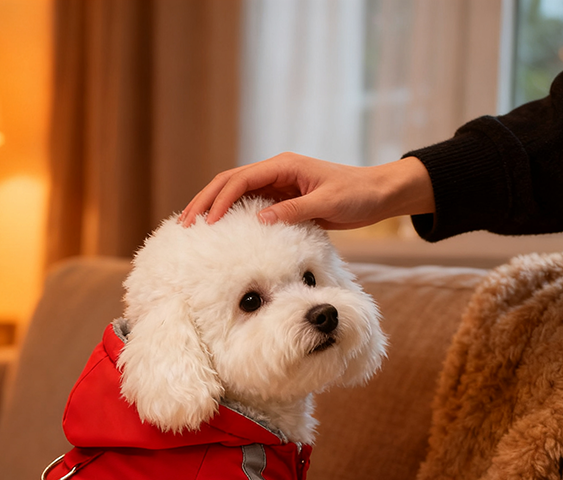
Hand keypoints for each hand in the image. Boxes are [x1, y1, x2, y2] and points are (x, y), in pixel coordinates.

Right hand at [179, 152, 434, 228]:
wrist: (378, 195)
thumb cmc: (357, 195)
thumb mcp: (327, 203)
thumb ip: (294, 211)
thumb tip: (261, 220)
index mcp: (284, 166)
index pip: (241, 180)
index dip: (220, 200)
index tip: (207, 222)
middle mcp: (277, 172)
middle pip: (230, 182)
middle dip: (205, 201)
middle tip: (184, 223)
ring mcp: (278, 185)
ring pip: (236, 194)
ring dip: (214, 208)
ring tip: (193, 227)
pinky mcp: (283, 199)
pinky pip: (250, 206)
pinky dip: (232, 216)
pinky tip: (220, 231)